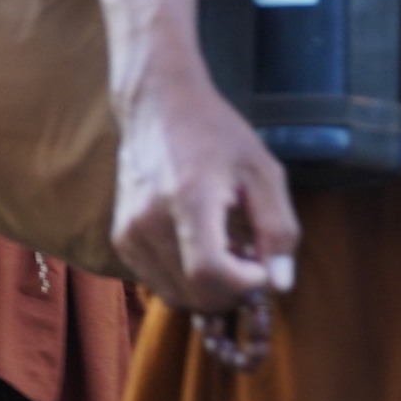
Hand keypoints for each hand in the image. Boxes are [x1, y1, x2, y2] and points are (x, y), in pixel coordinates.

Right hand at [111, 65, 300, 313]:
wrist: (156, 105)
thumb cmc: (216, 134)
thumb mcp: (263, 172)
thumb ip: (278, 229)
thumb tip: (279, 284)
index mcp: (187, 199)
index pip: (209, 273)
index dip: (244, 284)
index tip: (262, 267)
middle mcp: (148, 219)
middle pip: (194, 292)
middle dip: (232, 291)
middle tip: (250, 261)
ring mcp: (129, 230)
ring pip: (175, 294)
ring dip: (209, 290)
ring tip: (227, 254)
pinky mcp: (121, 237)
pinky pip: (159, 282)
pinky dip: (186, 282)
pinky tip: (201, 252)